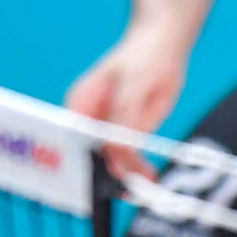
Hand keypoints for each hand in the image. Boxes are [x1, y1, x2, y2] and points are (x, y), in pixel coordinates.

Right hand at [66, 22, 191, 178]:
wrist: (162, 46)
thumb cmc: (143, 58)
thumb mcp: (133, 86)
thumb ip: (123, 117)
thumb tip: (114, 150)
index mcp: (79, 103)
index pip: (73, 140)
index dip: (80, 163)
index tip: (95, 182)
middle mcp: (90, 118)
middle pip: (89, 155)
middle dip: (103, 175)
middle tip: (124, 190)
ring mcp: (108, 127)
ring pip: (110, 160)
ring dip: (124, 176)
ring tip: (144, 185)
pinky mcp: (128, 133)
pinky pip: (128, 157)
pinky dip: (137, 169)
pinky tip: (148, 177)